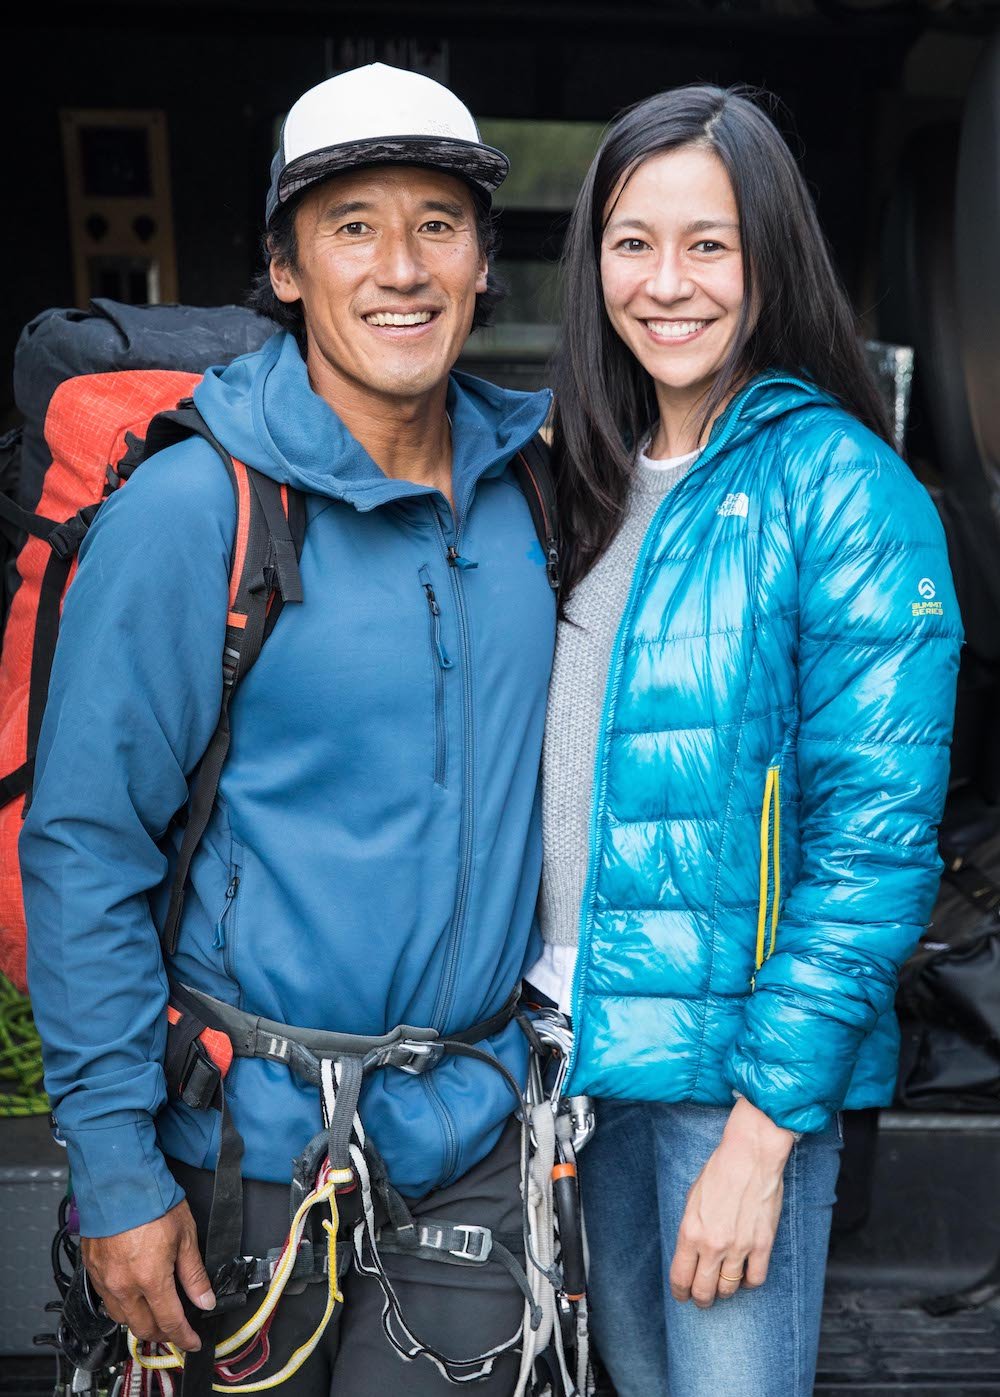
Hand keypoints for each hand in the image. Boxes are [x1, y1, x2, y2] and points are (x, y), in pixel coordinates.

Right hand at [81, 1199, 215, 1351]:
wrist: (120, 1181)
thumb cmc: (153, 1202)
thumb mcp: (186, 1237)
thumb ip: (194, 1275)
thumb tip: (205, 1300)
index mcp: (150, 1278)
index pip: (170, 1321)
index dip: (184, 1337)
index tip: (192, 1342)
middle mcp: (124, 1285)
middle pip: (143, 1327)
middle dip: (162, 1334)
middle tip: (176, 1330)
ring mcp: (105, 1279)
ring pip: (122, 1318)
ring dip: (140, 1322)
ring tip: (155, 1315)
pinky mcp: (92, 1269)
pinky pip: (106, 1301)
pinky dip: (122, 1306)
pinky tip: (133, 1297)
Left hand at [669, 1097, 795, 1308]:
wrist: (750, 1156)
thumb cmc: (719, 1171)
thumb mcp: (692, 1199)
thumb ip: (690, 1230)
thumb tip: (690, 1254)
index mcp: (690, 1231)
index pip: (680, 1277)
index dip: (680, 1292)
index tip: (682, 1295)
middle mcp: (713, 1244)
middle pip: (703, 1291)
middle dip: (700, 1299)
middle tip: (702, 1299)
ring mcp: (739, 1247)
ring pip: (728, 1289)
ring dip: (724, 1292)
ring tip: (723, 1286)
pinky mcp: (762, 1245)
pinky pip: (755, 1280)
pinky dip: (748, 1282)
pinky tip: (744, 1275)